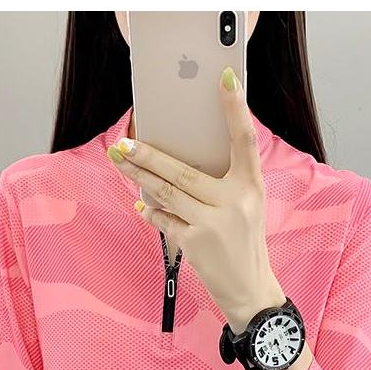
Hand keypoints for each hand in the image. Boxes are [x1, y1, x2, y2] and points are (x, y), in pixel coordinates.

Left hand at [106, 66, 285, 332]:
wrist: (251, 291)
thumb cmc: (244, 243)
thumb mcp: (245, 208)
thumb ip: (221, 183)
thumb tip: (174, 161)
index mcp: (251, 185)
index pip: (244, 139)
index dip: (235, 108)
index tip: (224, 78)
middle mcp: (235, 201)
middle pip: (183, 170)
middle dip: (149, 155)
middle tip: (124, 141)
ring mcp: (214, 223)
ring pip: (166, 192)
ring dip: (139, 177)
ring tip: (119, 160)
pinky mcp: (195, 243)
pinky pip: (164, 219)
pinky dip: (151, 211)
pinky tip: (142, 203)